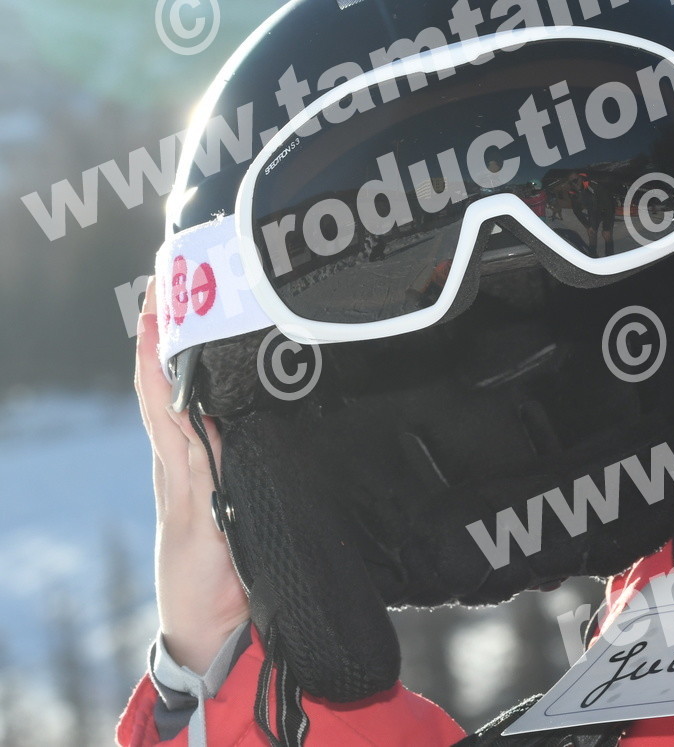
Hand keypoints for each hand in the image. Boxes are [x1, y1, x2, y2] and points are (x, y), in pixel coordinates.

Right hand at [134, 280, 250, 671]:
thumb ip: (255, 469)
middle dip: (157, 340)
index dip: (171, 350)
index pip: (179, 395)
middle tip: (157, 286)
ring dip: (158, 364)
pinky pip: (181, 452)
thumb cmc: (238, 568)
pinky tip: (174, 389)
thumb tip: (275, 430)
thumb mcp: (252, 504)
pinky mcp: (188, 506)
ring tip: (155, 316)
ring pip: (163, 410)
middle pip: (162, 390)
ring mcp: (180, 483)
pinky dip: (174, 419)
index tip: (174, 302)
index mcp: (197, 461)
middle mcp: (182, 465)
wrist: (217, 629)